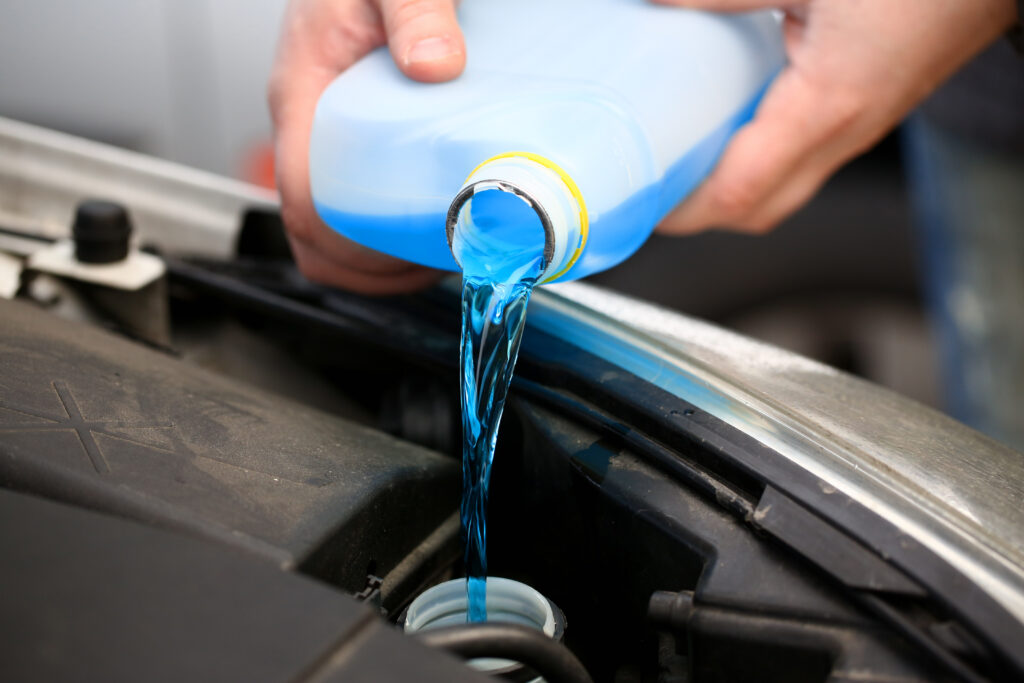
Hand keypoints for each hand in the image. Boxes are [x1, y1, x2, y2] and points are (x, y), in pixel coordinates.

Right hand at [268, 0, 464, 293]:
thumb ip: (416, 10)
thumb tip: (434, 64)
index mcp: (303, 94)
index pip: (302, 204)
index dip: (349, 251)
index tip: (406, 260)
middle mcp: (307, 123)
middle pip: (315, 234)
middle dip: (372, 270)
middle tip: (436, 265)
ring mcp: (326, 132)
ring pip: (334, 225)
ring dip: (382, 257)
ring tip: (441, 252)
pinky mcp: (350, 134)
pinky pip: (352, 199)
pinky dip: (388, 229)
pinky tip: (434, 219)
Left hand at [654, 0, 1016, 234]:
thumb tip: (655, 7)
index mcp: (828, 106)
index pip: (736, 195)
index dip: (681, 211)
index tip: (642, 202)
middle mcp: (847, 131)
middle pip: (758, 210)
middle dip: (699, 212)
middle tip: (655, 184)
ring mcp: (862, 126)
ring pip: (783, 188)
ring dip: (730, 185)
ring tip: (685, 155)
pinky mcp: (869, 108)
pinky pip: (804, 156)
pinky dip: (759, 154)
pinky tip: (736, 117)